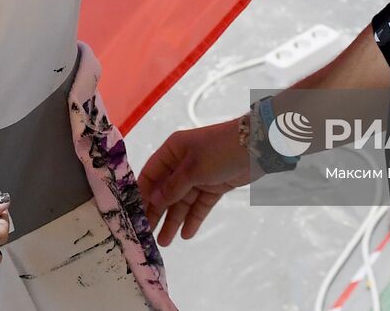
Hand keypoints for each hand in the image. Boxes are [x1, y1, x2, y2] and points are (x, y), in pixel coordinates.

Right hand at [138, 119, 254, 245]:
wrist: (257, 147)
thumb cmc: (218, 151)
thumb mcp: (192, 169)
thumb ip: (172, 188)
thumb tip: (152, 202)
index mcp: (173, 151)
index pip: (151, 174)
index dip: (142, 194)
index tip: (132, 216)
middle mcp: (183, 163)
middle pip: (165, 191)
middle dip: (156, 212)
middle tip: (146, 234)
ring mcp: (200, 175)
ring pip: (182, 201)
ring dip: (173, 220)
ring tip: (164, 242)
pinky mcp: (215, 186)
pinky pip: (200, 205)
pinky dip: (194, 218)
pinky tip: (186, 235)